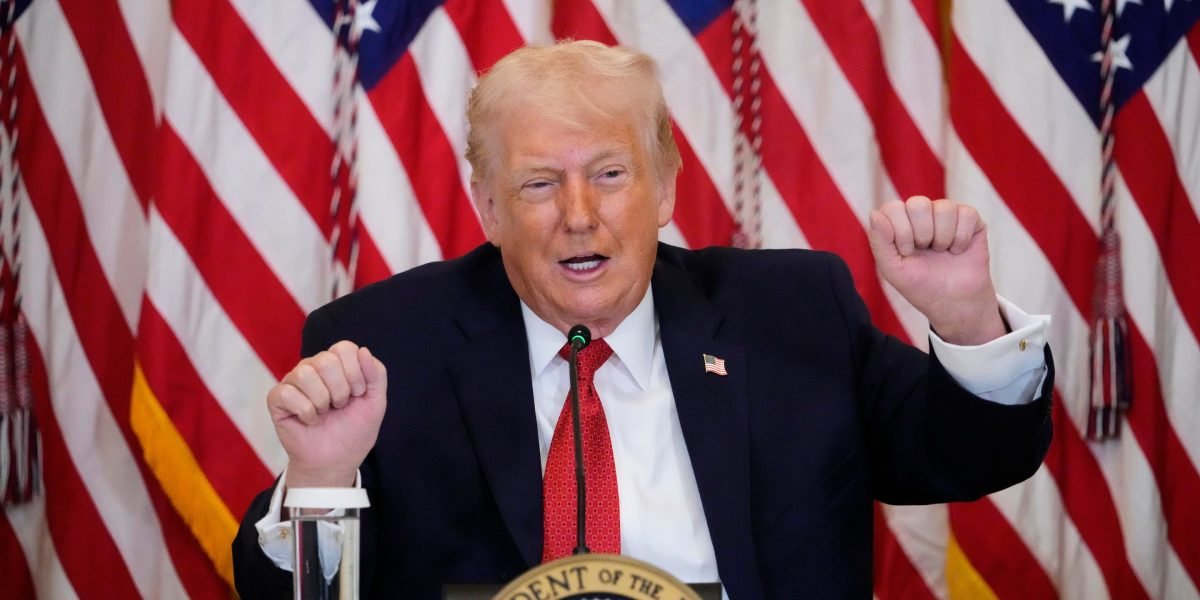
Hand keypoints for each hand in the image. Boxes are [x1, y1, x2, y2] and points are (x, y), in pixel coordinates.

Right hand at [267, 341, 386, 487]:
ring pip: (305, 374)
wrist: (336, 461)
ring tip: (324, 413)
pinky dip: (305, 412)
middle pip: (325, 360)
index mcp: (337, 364)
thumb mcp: (375, 402)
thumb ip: (377, 375)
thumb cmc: (353, 431)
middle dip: (340, 390)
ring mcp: (293, 381)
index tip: (358, 394)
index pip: (344, 348)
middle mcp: (313, 367)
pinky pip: (288, 393)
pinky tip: (309, 420)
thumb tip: (363, 351)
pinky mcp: (277, 399)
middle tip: (340, 406)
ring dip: (322, 401)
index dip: (355, 373)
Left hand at [867, 196, 1004, 344]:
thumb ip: (879, 241)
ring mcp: (946, 213)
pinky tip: (957, 249)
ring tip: (942, 251)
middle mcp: (921, 212)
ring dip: (943, 238)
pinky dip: (961, 238)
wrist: (953, 301)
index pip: (893, 208)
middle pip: (918, 203)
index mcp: (899, 221)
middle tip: (926, 250)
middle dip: (922, 234)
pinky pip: (966, 214)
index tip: (907, 252)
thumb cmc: (920, 284)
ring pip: (944, 208)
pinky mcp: (970, 218)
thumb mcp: (892, 268)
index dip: (901, 232)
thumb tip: (875, 213)